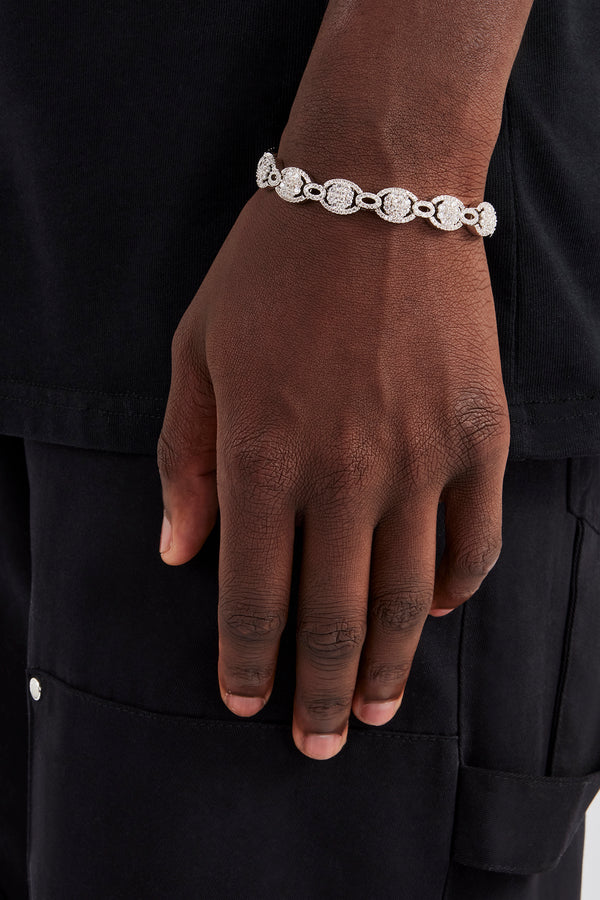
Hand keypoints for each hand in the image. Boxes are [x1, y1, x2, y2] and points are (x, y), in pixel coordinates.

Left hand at [157, 184, 509, 759]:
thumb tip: (179, 554)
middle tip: (320, 744)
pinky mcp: (482, 435)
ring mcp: (422, 459)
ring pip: (408, 598)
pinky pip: (475, 540)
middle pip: (333, 619)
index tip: (244, 704)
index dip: (246, 663)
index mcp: (261, 456)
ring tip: (380, 711)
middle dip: (321, 695)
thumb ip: (184, 461)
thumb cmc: (272, 269)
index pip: (250, 597)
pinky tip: (437, 611)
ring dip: (392, 667)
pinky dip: (456, 589)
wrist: (378, 188)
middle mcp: (344, 474)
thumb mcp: (195, 353)